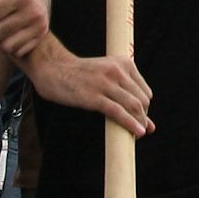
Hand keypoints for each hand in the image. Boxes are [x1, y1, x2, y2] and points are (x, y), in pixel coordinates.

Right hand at [26, 42, 150, 136]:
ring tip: (138, 134)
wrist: (52, 67)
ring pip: (134, 106)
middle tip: (138, 130)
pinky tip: (137, 133)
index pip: (145, 92)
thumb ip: (124, 90)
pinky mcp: (94, 96)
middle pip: (142, 100)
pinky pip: (118, 112)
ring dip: (139, 123)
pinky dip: (130, 124)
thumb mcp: (105, 73)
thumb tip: (146, 121)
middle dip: (143, 118)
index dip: (144, 109)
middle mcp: (118, 71)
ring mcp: (106, 83)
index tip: (140, 120)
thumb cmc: (79, 74)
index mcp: (124, 63)